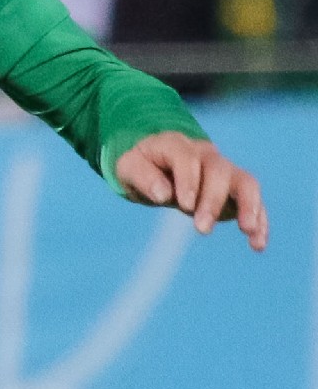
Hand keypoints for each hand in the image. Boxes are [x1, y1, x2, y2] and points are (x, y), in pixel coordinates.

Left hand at [114, 131, 267, 249]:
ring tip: (248, 232)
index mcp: (176, 145)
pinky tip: (257, 243)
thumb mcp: (129, 167)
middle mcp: (206, 154)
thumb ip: (143, 177)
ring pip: (246, 182)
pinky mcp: (237, 190)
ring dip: (249, 207)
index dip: (188, 180)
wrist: (158, 162)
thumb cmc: (142, 165)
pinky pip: (254, 201)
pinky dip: (259, 221)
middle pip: (219, 171)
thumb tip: (163, 194)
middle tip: (202, 229)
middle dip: (212, 200)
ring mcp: (225, 170)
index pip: (186, 158)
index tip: (184, 205)